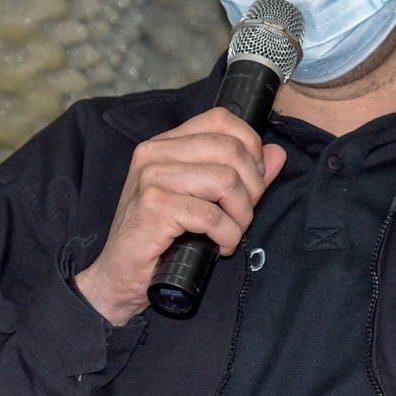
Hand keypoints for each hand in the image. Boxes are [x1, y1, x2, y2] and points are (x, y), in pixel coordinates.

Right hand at [74, 107, 286, 325]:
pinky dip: (228, 235)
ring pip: (226, 181)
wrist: (118, 275)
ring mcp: (152, 178)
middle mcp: (155, 153)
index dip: (250, 146)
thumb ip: (240, 174)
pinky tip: (221, 246)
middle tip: (242, 215)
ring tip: (232, 232)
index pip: (220, 120)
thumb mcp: (202, 200)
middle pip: (230, 149)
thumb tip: (276, 154)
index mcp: (165, 144)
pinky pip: (213, 216)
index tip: (252, 180)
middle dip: (252, 187)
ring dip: (241, 215)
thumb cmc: (159, 238)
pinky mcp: (155, 207)